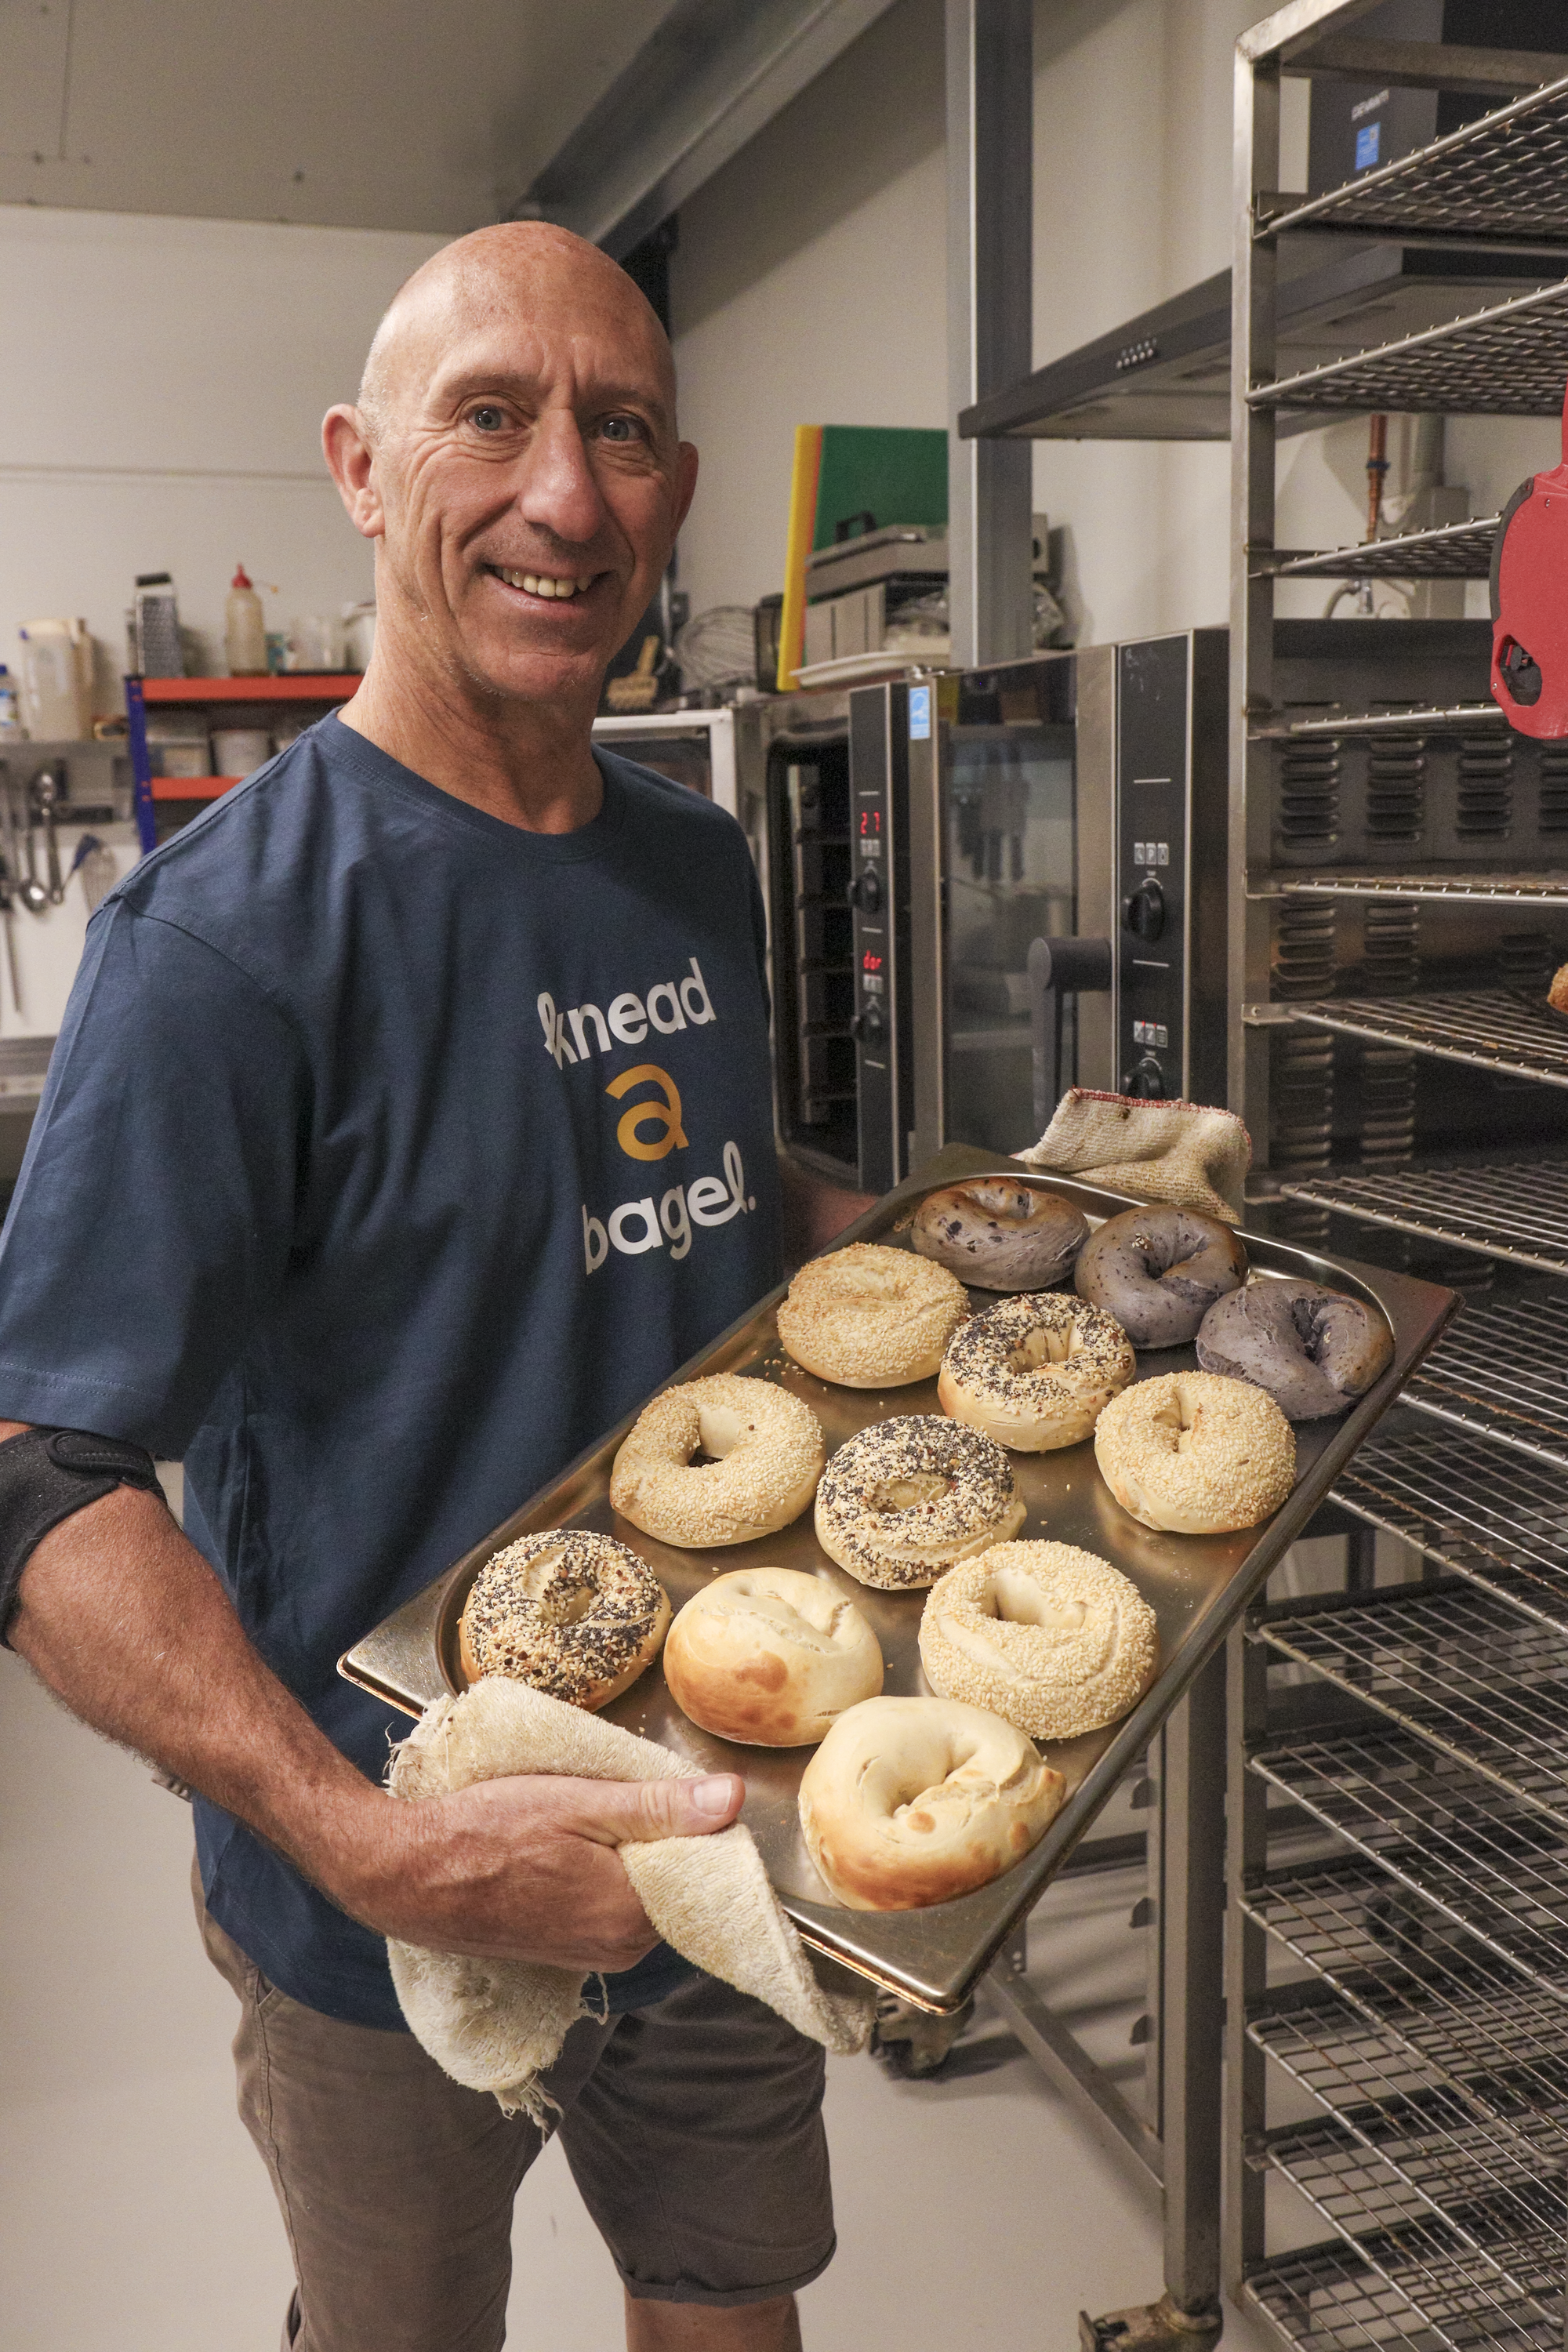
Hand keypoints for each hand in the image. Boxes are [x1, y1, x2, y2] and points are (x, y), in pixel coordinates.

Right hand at [340, 1770, 744, 1973]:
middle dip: (660, 1835)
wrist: (409, 1877)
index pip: (705, 1867)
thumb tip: (732, 1797)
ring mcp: (592, 1954)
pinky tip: (568, 1846)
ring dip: (628, 1853)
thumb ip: (659, 1805)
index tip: (667, 1789)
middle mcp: (622, 1948)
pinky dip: (604, 1874)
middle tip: (613, 1795)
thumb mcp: (577, 1803)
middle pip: (674, 1880)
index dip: (695, 1821)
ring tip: (583, 1817)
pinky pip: (611, 1907)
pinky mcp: (567, 1949)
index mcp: (634, 1914)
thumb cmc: (485, 1834)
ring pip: (641, 1892)